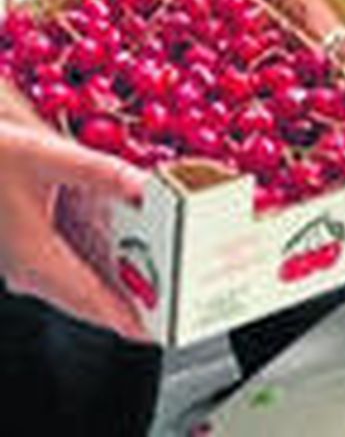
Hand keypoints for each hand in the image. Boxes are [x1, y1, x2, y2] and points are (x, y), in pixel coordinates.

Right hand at [0, 118, 148, 338]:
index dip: (123, 316)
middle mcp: (30, 269)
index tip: (154, 333)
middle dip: (129, 308)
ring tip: (159, 293)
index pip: (88, 297)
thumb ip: (100, 171)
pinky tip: (129, 260)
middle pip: (88, 298)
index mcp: (34, 257)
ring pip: (80, 286)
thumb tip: (144, 186)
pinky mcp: (32, 249)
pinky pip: (73, 269)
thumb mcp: (47, 156)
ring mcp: (29, 262)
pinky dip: (102, 271)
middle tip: (170, 315)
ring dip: (117, 291)